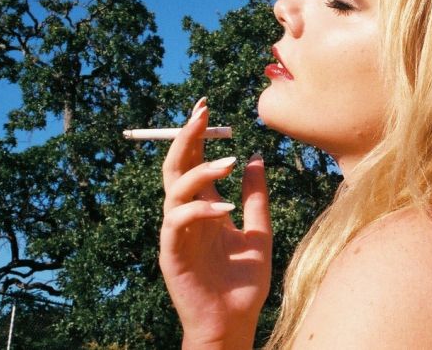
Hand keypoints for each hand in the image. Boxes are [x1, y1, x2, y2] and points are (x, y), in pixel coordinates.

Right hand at [159, 97, 271, 348]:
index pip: (195, 163)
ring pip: (174, 189)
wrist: (235, 323)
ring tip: (227, 162)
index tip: (206, 107)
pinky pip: (178, 222)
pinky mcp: (172, 254)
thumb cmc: (244, 283)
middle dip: (186, 138)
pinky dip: (199, 210)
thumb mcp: (259, 232)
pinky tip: (225, 210)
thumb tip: (256, 157)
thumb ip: (256, 197)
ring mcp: (177, 234)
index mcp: (205, 209)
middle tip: (201, 113)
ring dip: (199, 171)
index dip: (197, 135)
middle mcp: (187, 216)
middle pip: (176, 167)